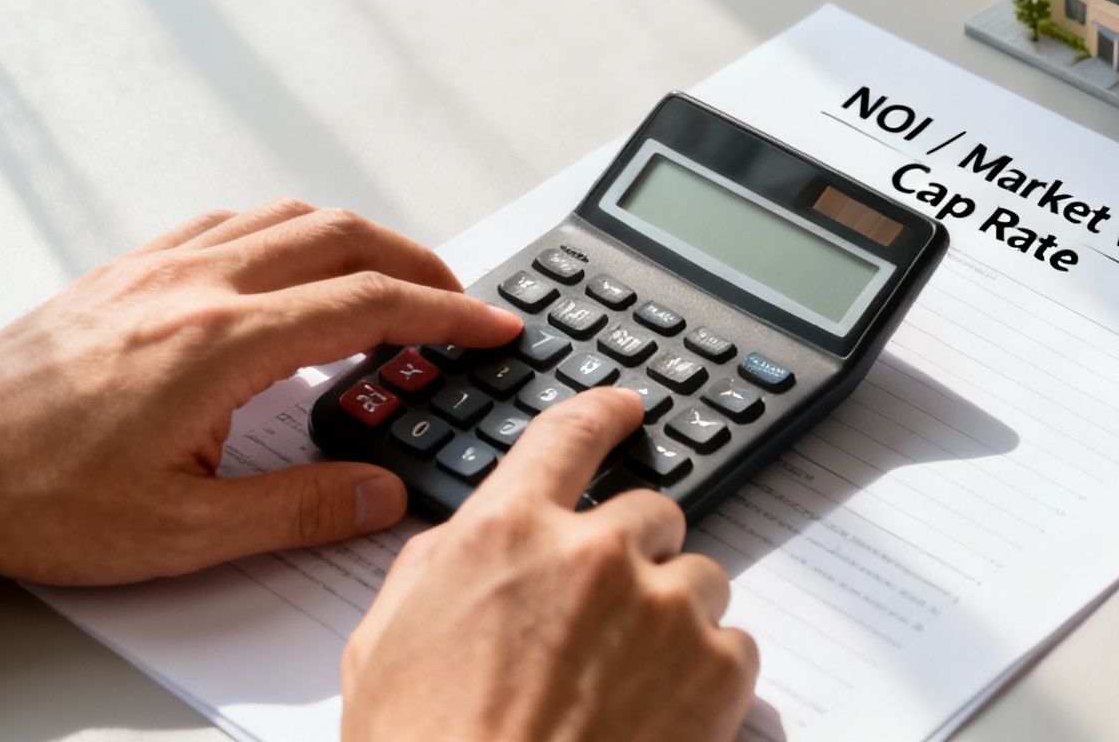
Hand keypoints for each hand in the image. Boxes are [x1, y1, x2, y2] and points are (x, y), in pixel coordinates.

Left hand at [0, 201, 522, 586]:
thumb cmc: (34, 496)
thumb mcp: (183, 533)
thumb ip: (298, 509)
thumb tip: (380, 493)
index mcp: (223, 343)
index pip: (369, 303)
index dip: (448, 312)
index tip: (492, 324)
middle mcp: (195, 286)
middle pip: (341, 235)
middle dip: (416, 260)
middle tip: (457, 298)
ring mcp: (155, 269)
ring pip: (284, 216)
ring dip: (353, 237)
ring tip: (387, 278)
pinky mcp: (122, 273)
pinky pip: (226, 223)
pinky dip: (282, 233)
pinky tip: (284, 268)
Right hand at [341, 389, 758, 741]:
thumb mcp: (385, 643)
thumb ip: (439, 567)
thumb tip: (470, 540)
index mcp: (506, 533)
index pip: (568, 436)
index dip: (603, 412)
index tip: (626, 408)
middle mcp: (593, 553)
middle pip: (650, 513)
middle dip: (635, 555)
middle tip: (605, 619)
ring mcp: (663, 608)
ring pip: (699, 578)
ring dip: (674, 616)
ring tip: (627, 683)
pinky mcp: (715, 669)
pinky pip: (733, 646)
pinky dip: (708, 677)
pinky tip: (659, 715)